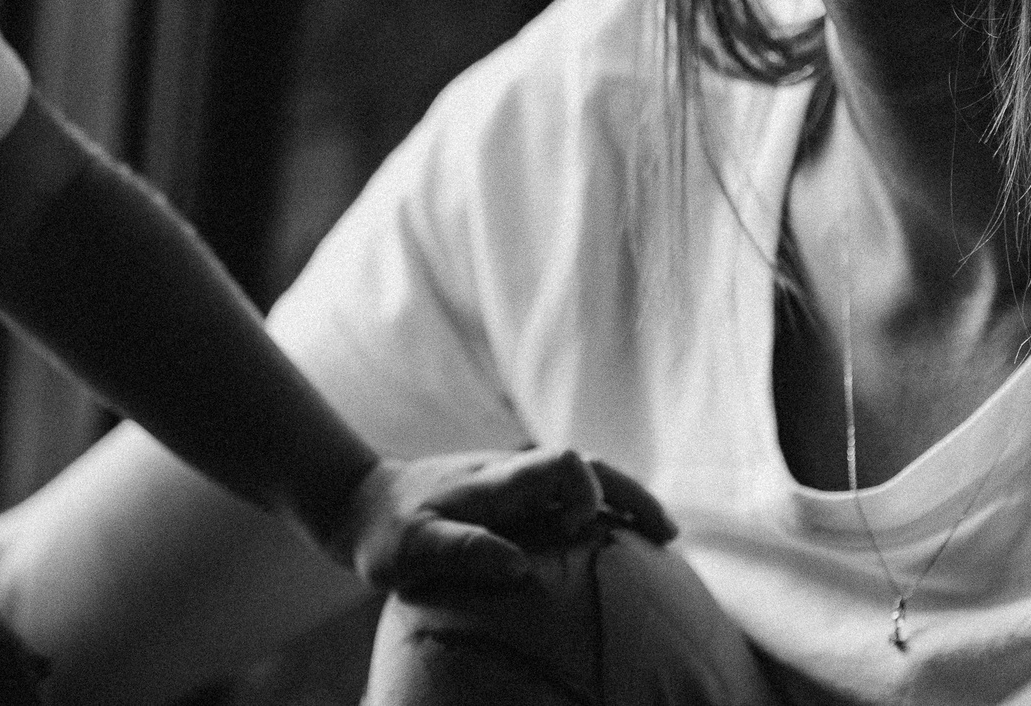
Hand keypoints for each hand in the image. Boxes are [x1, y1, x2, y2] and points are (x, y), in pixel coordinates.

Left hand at [325, 446, 676, 593]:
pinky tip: (623, 539)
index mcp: (494, 482)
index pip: (559, 464)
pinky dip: (603, 511)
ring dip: (624, 500)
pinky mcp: (513, 498)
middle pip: (587, 465)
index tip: (579, 530)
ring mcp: (514, 483)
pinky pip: (568, 495)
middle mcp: (511, 474)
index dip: (585, 491)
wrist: (362, 506)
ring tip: (663, 538)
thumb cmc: (386, 534)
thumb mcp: (411, 550)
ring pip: (584, 476)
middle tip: (667, 534)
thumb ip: (460, 551)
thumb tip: (519, 566)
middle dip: (630, 493)